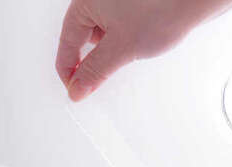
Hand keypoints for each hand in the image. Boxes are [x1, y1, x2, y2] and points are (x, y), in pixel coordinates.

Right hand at [56, 0, 231, 101]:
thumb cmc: (164, 6)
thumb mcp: (121, 48)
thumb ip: (95, 71)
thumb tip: (77, 89)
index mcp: (85, 2)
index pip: (67, 45)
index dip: (70, 73)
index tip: (78, 93)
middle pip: (80, 37)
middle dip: (89, 61)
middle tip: (98, 81)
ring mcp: (115, 0)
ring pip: (100, 33)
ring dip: (106, 52)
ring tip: (124, 57)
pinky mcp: (132, 3)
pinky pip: (116, 26)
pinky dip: (121, 40)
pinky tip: (135, 46)